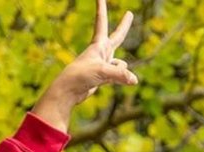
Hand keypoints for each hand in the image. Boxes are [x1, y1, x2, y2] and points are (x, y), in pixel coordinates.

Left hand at [33, 0, 139, 130]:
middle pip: (117, 36)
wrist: (69, 91)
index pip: (101, 21)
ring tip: (103, 77)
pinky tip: (108, 83)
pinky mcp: (103, 76)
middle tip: (130, 13)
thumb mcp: (102, 73)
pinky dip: (120, 79)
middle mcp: (101, 52)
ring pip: (120, 64)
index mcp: (98, 45)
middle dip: (124, 26)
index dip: (101, 8)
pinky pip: (119, 75)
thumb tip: (134, 80)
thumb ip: (120, 74)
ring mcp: (103, 64)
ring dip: (120, 71)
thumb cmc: (81, 76)